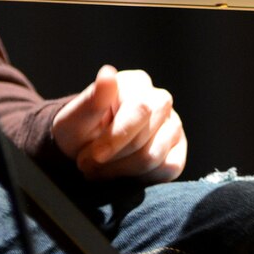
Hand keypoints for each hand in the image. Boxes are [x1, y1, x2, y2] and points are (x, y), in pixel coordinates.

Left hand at [50, 64, 187, 182]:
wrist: (83, 148)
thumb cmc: (78, 129)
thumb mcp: (75, 118)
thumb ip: (93, 100)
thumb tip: (108, 74)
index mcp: (137, 83)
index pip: (139, 110)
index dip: (116, 137)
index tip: (93, 156)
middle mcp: (161, 100)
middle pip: (145, 138)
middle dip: (113, 158)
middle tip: (86, 165)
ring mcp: (173, 125)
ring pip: (154, 158)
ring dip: (120, 171)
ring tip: (98, 170)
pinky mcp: (178, 151)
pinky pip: (166, 170)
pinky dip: (138, 179)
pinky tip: (119, 174)